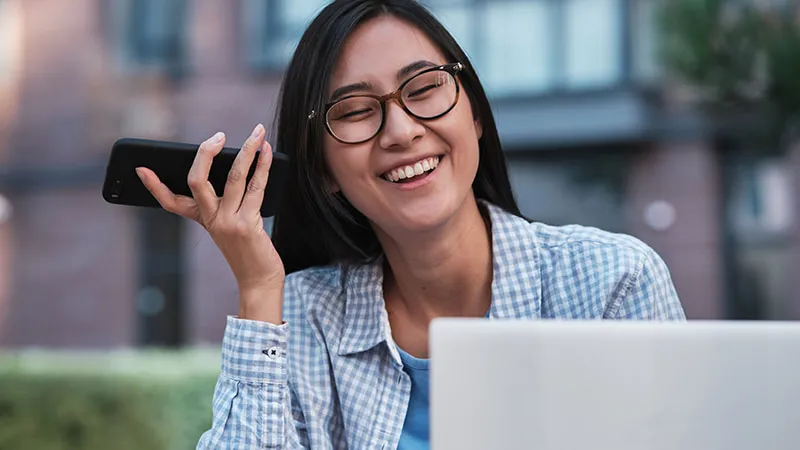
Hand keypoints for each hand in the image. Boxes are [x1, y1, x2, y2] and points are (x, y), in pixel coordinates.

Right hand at [136, 124, 284, 322]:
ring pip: (233, 177)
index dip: (154, 186)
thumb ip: (230, 201)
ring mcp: (228, 222)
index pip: (171, 202)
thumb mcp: (232, 225)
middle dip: (206, 152)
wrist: (259, 280)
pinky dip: (263, 165)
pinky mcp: (247, 225)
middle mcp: (211, 220)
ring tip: (257, 132)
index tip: (141, 169)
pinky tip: (268, 151)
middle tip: (218, 135)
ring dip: (248, 150)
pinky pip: (256, 186)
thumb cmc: (248, 250)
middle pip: (197, 180)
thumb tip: (241, 164)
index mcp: (203, 220)